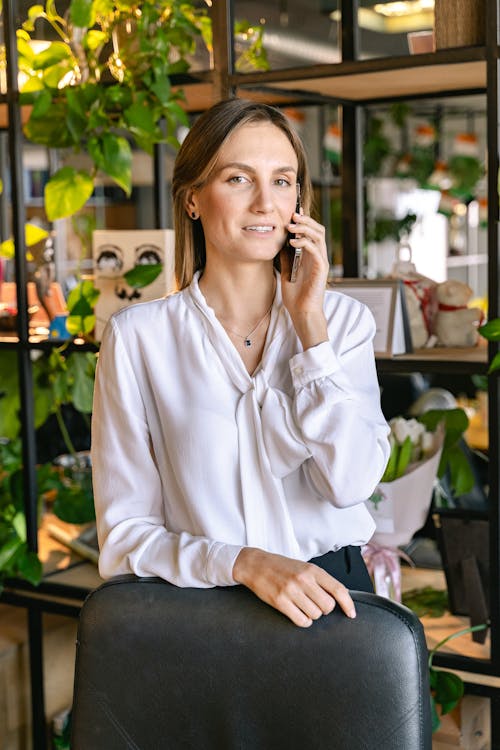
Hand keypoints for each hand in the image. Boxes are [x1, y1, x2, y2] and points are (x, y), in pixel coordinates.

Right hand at [232, 547, 355, 627]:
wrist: (256, 564)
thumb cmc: (282, 567)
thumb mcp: (304, 567)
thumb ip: (320, 580)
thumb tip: (339, 598)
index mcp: (312, 570)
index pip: (338, 589)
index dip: (348, 604)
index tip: (351, 614)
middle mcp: (304, 580)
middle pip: (328, 606)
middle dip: (325, 609)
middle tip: (316, 604)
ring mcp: (291, 591)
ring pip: (315, 615)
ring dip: (312, 614)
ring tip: (303, 605)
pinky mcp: (280, 602)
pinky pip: (302, 621)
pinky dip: (303, 621)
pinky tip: (298, 613)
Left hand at [280, 212, 329, 348]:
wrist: (302, 312)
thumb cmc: (295, 295)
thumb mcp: (286, 271)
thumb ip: (285, 257)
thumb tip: (279, 242)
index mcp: (311, 255)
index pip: (311, 232)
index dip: (304, 221)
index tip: (292, 213)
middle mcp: (318, 256)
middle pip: (318, 230)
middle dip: (306, 220)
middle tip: (292, 215)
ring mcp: (321, 262)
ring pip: (318, 236)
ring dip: (305, 228)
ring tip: (291, 226)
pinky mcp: (322, 269)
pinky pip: (316, 250)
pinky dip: (305, 242)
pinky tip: (293, 241)